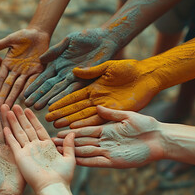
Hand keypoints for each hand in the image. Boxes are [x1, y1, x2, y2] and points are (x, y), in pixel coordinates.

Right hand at [0, 29, 49, 106]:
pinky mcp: (39, 70)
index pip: (1, 79)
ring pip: (20, 86)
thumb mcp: (10, 40)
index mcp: (8, 64)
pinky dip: (30, 88)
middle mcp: (17, 71)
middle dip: (4, 98)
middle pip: (9, 86)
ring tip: (11, 108)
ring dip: (15, 97)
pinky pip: (34, 80)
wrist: (39, 32)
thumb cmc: (23, 36)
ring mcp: (27, 72)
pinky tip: (26, 98)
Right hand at [3, 105, 75, 192]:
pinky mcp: (20, 157)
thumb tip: (71, 133)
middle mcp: (36, 147)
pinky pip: (13, 144)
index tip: (28, 109)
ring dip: (13, 122)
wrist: (52, 188)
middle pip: (26, 128)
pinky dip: (9, 136)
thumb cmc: (62, 176)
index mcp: (47, 146)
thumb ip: (69, 145)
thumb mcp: (69, 159)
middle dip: (20, 117)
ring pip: (19, 133)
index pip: (38, 128)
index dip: (33, 119)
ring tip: (8, 110)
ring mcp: (27, 151)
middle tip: (15, 105)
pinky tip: (4, 127)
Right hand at [24, 28, 118, 109]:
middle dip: (38, 96)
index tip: (24, 94)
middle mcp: (64, 74)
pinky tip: (56, 102)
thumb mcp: (67, 41)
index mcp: (58, 64)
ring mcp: (75, 78)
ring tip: (38, 107)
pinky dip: (64, 96)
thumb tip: (40, 60)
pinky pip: (74, 89)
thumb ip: (54, 50)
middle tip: (27, 105)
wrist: (105, 38)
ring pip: (59, 90)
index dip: (34, 86)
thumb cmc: (86, 37)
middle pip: (49, 87)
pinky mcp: (86, 80)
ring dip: (49, 99)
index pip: (43, 78)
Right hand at [46, 59, 162, 127]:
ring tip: (57, 126)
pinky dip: (87, 124)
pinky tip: (76, 128)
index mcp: (93, 87)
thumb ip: (91, 71)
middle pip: (75, 108)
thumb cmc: (128, 68)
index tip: (49, 106)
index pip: (73, 96)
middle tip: (48, 120)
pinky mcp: (115, 112)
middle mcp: (96, 99)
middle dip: (62, 114)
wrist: (147, 75)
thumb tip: (73, 71)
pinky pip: (99, 119)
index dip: (61, 102)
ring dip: (71, 121)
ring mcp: (105, 107)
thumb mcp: (107, 66)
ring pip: (84, 115)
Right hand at [52, 106, 164, 167]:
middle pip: (82, 142)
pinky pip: (97, 162)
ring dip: (73, 152)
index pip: (85, 130)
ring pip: (86, 152)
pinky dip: (85, 162)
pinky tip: (74, 160)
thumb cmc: (147, 125)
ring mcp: (109, 152)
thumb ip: (111, 113)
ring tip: (58, 152)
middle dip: (67, 143)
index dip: (72, 131)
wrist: (161, 139)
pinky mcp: (115, 162)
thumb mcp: (128, 116)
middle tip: (52, 143)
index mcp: (108, 130)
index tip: (59, 130)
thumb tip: (97, 106)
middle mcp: (106, 142)